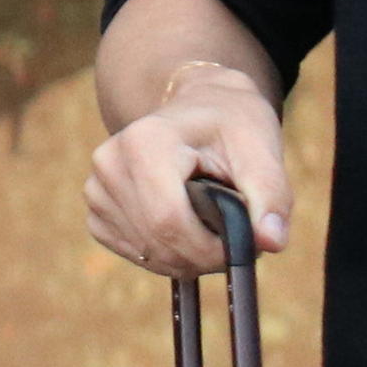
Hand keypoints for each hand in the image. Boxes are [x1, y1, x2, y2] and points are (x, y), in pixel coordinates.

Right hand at [85, 64, 291, 279]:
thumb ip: (270, 197)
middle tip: (237, 244)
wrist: (201, 108)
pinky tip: (187, 232)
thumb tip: (271, 242)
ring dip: (186, 258)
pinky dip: (164, 255)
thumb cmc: (233, 127)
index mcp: (144, 142)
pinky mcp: (95, 206)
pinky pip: (131, 249)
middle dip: (202, 256)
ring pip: (144, 250)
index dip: (209, 248)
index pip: (168, 219)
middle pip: (155, 239)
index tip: (246, 249)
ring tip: (214, 231)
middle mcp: (109, 162)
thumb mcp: (262, 151)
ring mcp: (96, 185)